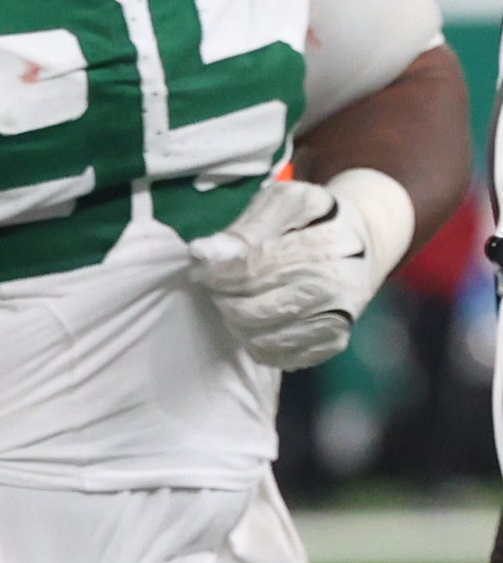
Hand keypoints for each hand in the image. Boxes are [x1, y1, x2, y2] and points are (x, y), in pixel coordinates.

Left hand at [189, 170, 411, 370]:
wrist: (361, 242)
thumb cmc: (312, 220)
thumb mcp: (283, 204)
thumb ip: (245, 229)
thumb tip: (201, 253)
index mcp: (324, 244)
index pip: (254, 270)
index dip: (218, 274)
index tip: (200, 270)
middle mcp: (336, 286)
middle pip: (255, 310)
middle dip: (223, 299)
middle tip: (215, 287)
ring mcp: (337, 318)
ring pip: (263, 339)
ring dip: (236, 323)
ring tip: (233, 302)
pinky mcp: (334, 341)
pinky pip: (281, 358)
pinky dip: (256, 345)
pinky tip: (253, 323)